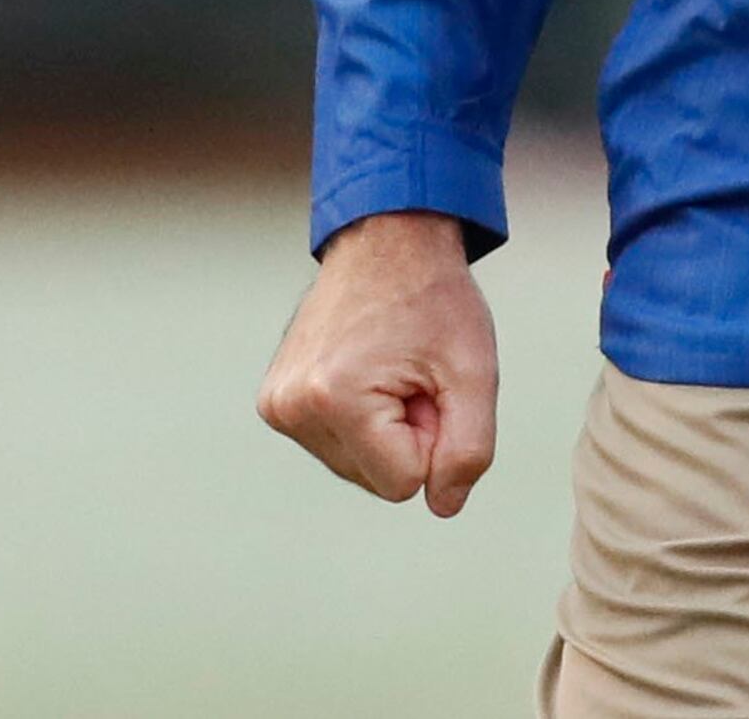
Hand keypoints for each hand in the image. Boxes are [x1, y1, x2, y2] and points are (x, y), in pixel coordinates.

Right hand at [259, 211, 500, 514]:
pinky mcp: (274, 402)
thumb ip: (468, 449)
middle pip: (376, 479)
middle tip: (414, 374)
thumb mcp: (474, 372)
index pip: (404, 483)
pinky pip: (335, 444)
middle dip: (407, 435)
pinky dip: (360, 419)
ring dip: (385, 428)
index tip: (432, 386)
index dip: (433, 438)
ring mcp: (276, 406)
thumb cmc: (434, 299)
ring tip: (392, 368)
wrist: (388, 242)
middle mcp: (292, 408)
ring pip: (355, 466)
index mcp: (335, 400)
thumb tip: (443, 505)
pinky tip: (366, 370)